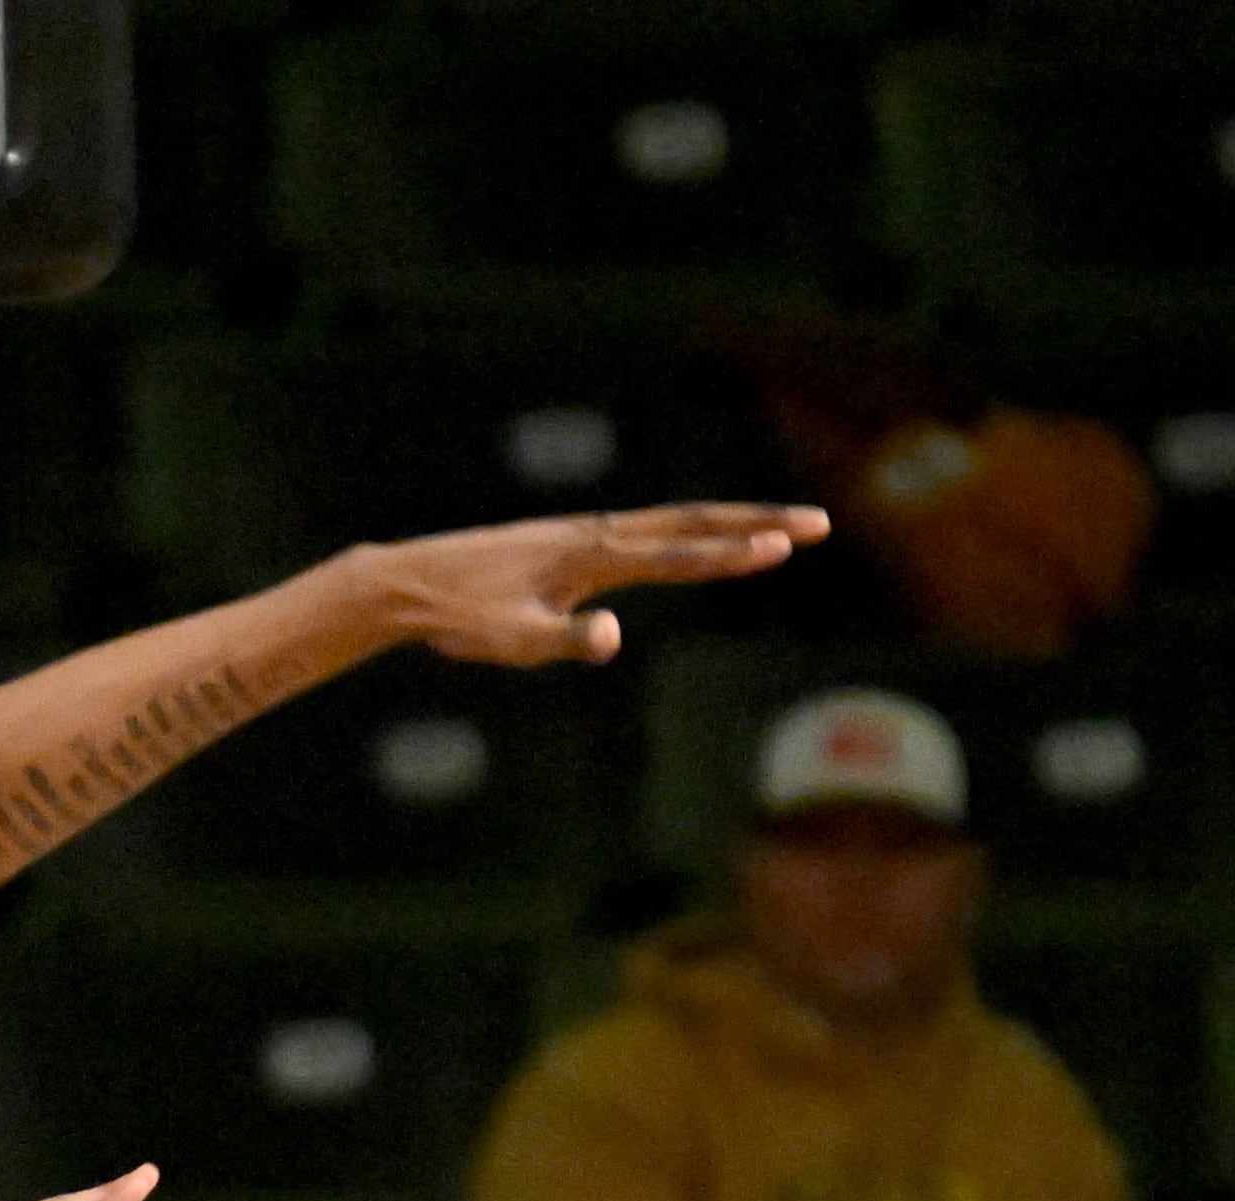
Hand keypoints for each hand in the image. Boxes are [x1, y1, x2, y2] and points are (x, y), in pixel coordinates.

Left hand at [360, 502, 827, 667]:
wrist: (415, 582)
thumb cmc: (463, 620)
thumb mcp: (512, 644)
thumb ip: (565, 640)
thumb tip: (610, 638)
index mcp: (593, 558)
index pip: (680, 556)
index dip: (733, 556)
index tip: (785, 549)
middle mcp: (598, 536)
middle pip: (694, 523)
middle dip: (758, 524)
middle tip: (820, 524)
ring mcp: (586, 535)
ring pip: (674, 522)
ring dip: (730, 523)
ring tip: (779, 531)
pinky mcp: (571, 544)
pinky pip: (646, 532)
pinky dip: (688, 530)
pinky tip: (697, 540)